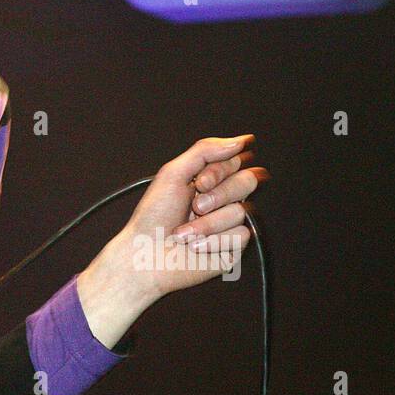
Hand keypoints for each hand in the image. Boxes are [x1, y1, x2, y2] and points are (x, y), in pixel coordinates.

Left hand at [76, 134, 268, 347]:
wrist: (147, 254)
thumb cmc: (154, 216)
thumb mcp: (173, 173)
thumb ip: (204, 151)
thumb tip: (240, 140)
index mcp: (208, 180)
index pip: (235, 162)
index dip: (220, 171)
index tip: (198, 182)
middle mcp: (222, 200)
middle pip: (248, 182)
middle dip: (219, 195)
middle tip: (195, 206)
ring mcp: (229, 224)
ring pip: (242, 211)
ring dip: (207, 223)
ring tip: (185, 232)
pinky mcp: (233, 247)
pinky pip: (241, 236)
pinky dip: (214, 241)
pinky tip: (196, 246)